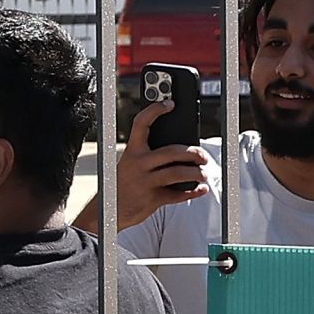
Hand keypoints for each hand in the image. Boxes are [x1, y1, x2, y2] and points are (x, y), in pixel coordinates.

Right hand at [114, 99, 208, 228]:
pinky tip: (200, 189)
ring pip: (178, 173)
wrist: (110, 210)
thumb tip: (181, 145)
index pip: (141, 123)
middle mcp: (138, 164)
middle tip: (202, 156)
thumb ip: (149, 153)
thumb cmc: (126, 183)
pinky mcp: (152, 199)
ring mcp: (145, 182)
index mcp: (132, 151)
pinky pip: (178, 195)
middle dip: (193, 152)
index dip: (155, 110)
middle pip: (171, 151)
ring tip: (203, 173)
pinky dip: (193, 192)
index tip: (170, 103)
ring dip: (196, 173)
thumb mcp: (130, 164)